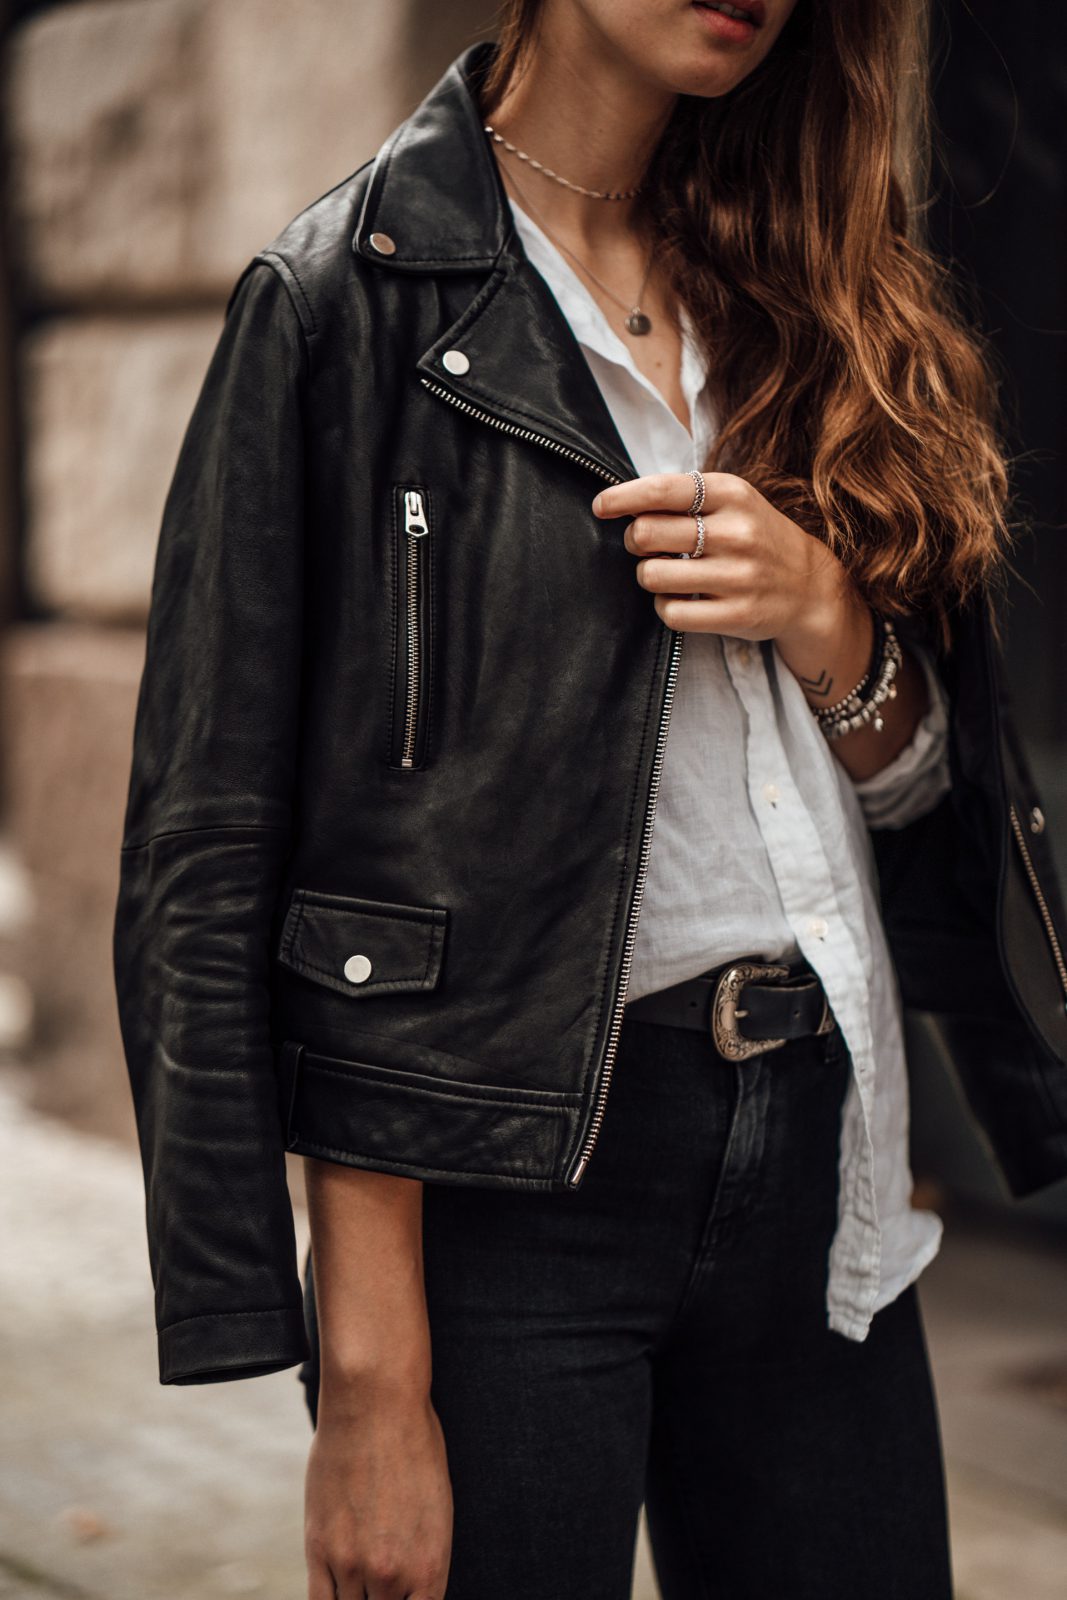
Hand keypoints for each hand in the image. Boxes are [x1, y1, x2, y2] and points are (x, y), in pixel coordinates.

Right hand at [305, 1382, 452, 1599]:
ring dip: (356, 1599)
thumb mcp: (437, 1509)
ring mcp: (352, 1564)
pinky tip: (337, 1589)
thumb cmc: (415, 1446)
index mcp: (430, 1567)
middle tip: (379, 1583)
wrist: (376, 1406)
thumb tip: (410, 1587)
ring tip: (360, 1574)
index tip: (400, 1596)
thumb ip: (422, 1558)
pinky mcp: (319, 1549)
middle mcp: (392, 1575)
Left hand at [592, 470, 927, 778]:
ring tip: (665, 573)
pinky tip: (678, 599)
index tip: (601, 506)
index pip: (661, 491)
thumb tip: (620, 502)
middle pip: (647, 533)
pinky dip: (664, 607)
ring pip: (652, 576)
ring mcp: (737, 576)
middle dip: (635, 540)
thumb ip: (683, 496)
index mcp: (732, 494)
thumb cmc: (755, 536)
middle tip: (645, 544)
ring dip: (648, 575)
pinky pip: (670, 613)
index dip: (622, 498)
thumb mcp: (732, 501)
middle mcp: (736, 532)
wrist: (810, 586)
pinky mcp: (736, 615)